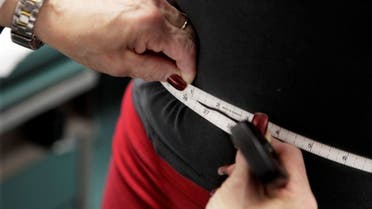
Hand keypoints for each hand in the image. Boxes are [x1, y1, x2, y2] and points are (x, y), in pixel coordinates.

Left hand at [5, 0, 195, 81]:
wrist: (60, 14)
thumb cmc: (83, 39)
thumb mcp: (121, 65)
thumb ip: (155, 71)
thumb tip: (176, 75)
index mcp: (150, 24)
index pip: (186, 48)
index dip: (189, 67)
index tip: (186, 78)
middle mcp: (155, 5)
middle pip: (187, 34)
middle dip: (184, 56)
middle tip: (173, 72)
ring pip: (180, 23)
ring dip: (176, 43)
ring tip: (160, 58)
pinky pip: (168, 14)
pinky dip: (168, 31)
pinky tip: (156, 42)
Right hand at [206, 139, 316, 208]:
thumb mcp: (237, 188)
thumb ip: (246, 157)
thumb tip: (256, 129)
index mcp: (299, 197)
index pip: (290, 153)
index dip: (268, 143)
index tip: (253, 140)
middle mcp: (301, 203)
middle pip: (283, 166)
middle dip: (256, 162)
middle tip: (238, 165)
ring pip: (275, 178)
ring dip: (252, 174)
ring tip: (234, 178)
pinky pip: (273, 191)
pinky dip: (255, 186)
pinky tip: (240, 188)